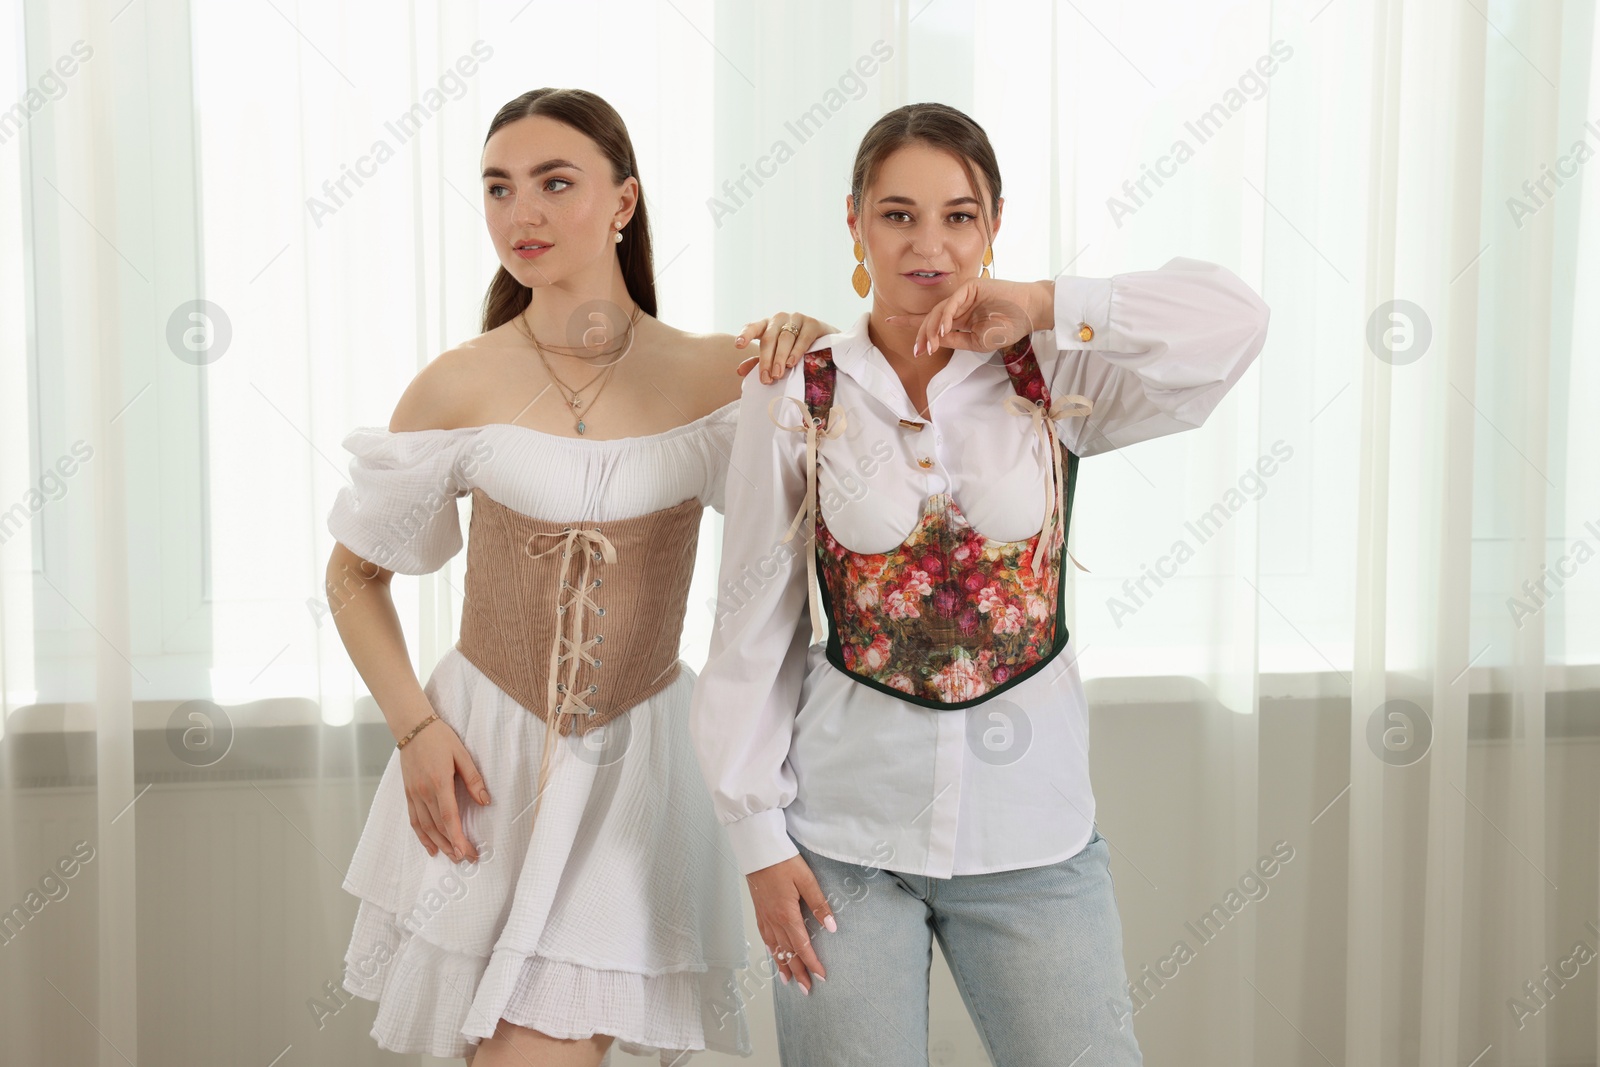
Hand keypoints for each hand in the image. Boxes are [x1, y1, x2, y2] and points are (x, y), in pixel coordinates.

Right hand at [397, 713, 489, 862]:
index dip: (458, 837)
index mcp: (439, 782)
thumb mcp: (462, 754)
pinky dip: (421, 836)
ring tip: (451, 857)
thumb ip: (473, 779)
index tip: (467, 852)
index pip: (449, 817)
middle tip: (466, 858)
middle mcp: (424, 792)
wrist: (412, 727)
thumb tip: (485, 801)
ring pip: (425, 827)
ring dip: (438, 844)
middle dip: (452, 845)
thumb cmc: (439, 738)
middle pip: (438, 826)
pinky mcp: (408, 793)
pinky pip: (414, 819)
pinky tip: (430, 846)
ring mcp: (413, 794)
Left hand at [733, 313, 838, 383]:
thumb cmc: (794, 349)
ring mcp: (796, 319)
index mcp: (766, 325)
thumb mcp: (776, 356)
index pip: (753, 327)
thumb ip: (759, 362)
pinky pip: (803, 338)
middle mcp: (779, 319)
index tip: (738, 345)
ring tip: (778, 374)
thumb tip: (739, 371)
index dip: (745, 335)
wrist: (825, 342)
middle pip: (769, 338)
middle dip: (766, 359)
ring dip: (780, 358)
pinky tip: (792, 363)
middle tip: (766, 378)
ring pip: (785, 338)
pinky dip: (796, 351)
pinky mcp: (812, 323)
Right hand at [746, 854, 836, 992]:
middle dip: (798, 972)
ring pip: (774, 948)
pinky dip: (771, 950)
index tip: (821, 976)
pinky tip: (774, 955)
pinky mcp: (759, 911)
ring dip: (783, 966)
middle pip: (787, 952)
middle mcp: (773, 920)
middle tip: (806, 989)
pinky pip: (765, 937)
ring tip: (789, 981)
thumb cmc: (783, 861)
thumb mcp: (806, 880)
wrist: (758, 849)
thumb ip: (819, 904)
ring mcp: (764, 916)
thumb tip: (831, 928)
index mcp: (787, 914)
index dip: (812, 963)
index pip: (802, 946)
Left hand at [885, 277, 1053, 358]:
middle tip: (919, 351)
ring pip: (937, 312)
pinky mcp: (970, 287)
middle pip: (930, 319)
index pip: (930, 321)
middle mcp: (958, 306)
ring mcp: (963, 295)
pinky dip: (945, 317)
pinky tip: (943, 330)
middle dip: (921, 335)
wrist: (1029, 314)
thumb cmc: (1008, 328)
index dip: (910, 322)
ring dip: (931, 330)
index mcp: (959, 318)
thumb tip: (934, 342)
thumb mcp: (977, 342)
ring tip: (930, 346)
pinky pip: (951, 304)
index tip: (888, 322)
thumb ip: (955, 340)